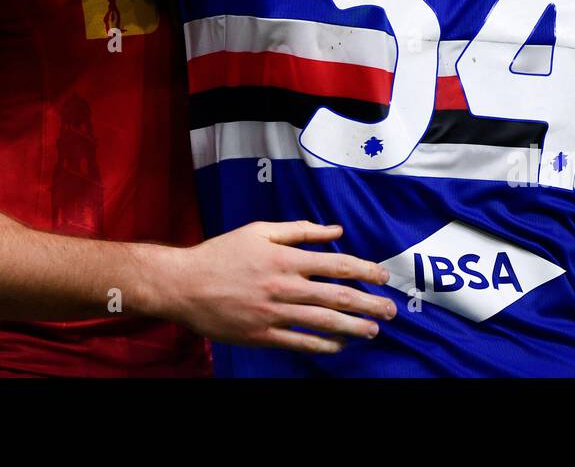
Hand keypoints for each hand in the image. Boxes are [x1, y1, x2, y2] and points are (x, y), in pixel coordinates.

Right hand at [156, 221, 396, 354]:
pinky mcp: (262, 335)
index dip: (364, 270)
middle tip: (390, 310)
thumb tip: (335, 229)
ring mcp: (273, 314)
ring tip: (373, 330)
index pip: (335, 264)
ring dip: (352, 327)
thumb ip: (299, 230)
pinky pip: (299, 342)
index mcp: (284, 258)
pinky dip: (322, 344)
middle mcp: (283, 286)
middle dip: (368, 304)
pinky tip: (339, 344)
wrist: (183, 284)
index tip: (384, 276)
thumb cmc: (221, 253)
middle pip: (336, 297)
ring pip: (322, 323)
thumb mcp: (259, 230)